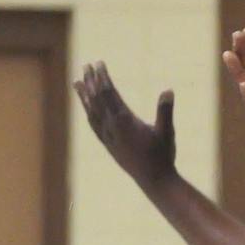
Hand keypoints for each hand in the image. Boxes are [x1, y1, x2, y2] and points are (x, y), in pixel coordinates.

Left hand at [74, 61, 174, 188]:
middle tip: (85, 66)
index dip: (102, 77)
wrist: (154, 181)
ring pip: (91, 112)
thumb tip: (168, 91)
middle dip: (91, 82)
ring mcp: (108, 138)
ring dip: (84, 96)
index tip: (98, 64)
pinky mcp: (109, 145)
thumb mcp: (166, 131)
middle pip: (97, 99)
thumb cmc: (162, 155)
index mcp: (124, 121)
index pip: (109, 94)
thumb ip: (165, 111)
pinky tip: (87, 109)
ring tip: (77, 82)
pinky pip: (93, 125)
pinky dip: (88, 113)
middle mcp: (112, 128)